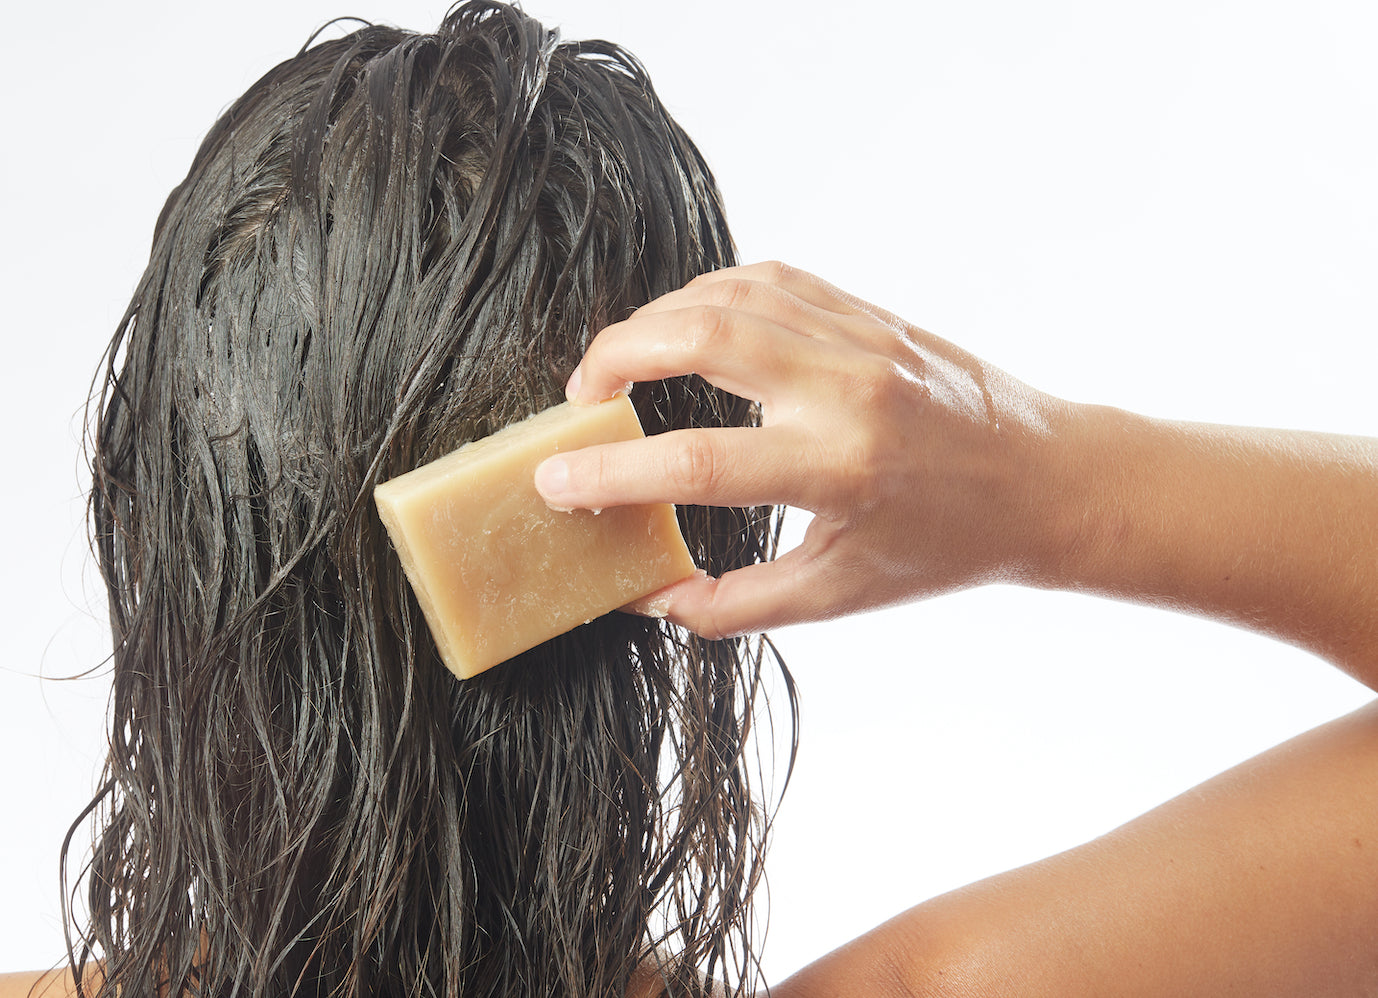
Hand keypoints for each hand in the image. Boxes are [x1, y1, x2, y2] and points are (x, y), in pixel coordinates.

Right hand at [535, 261, 1066, 637]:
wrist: (1045, 482)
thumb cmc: (944, 547)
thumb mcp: (840, 595)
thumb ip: (736, 605)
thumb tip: (648, 600)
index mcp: (837, 469)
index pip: (694, 463)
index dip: (608, 471)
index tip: (552, 479)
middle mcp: (846, 390)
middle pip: (700, 338)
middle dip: (615, 357)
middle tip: (578, 395)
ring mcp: (860, 339)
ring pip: (728, 294)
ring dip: (654, 319)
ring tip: (619, 361)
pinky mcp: (869, 312)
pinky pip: (769, 279)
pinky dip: (710, 295)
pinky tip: (684, 325)